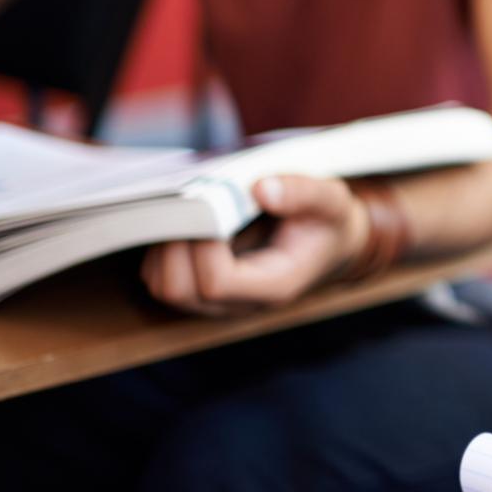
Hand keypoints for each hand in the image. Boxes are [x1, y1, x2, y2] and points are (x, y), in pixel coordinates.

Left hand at [141, 175, 369, 316]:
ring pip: (164, 287)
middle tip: (187, 207)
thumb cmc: (327, 221)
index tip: (212, 209)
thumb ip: (303, 192)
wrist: (328, 242)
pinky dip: (161, 250)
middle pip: (180, 291)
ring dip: (162, 247)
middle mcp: (240, 303)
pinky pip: (161, 279)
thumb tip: (260, 189)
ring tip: (185, 212)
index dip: (203, 247)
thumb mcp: (330, 200)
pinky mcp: (201, 290)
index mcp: (273, 286)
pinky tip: (185, 223)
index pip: (217, 283)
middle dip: (173, 246)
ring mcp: (217, 301)